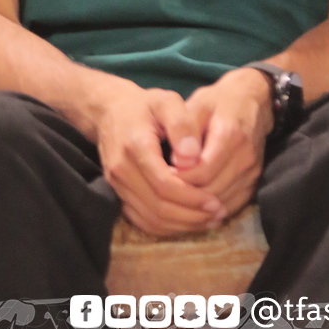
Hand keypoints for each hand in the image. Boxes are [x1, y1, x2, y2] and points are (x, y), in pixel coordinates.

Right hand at [90, 78, 227, 236]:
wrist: (110, 112)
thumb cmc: (145, 105)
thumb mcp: (167, 102)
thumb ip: (182, 125)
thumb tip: (193, 157)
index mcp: (135, 147)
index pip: (164, 184)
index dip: (192, 198)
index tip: (216, 201)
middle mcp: (122, 170)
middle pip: (158, 207)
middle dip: (191, 215)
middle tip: (218, 214)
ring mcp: (117, 185)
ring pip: (150, 219)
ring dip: (181, 225)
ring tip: (209, 220)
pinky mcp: (118, 193)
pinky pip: (142, 220)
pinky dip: (166, 227)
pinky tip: (188, 221)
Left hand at [172, 68, 274, 221]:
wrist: (250, 102)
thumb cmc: (217, 103)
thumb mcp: (197, 105)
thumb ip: (185, 131)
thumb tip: (176, 163)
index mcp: (230, 135)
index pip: (202, 172)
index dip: (179, 179)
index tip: (162, 173)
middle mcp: (245, 157)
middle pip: (211, 191)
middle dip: (186, 194)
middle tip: (165, 189)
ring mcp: (252, 172)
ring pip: (220, 202)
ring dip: (197, 205)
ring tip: (176, 195)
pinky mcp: (254, 182)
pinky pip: (231, 205)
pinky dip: (212, 208)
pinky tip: (195, 200)